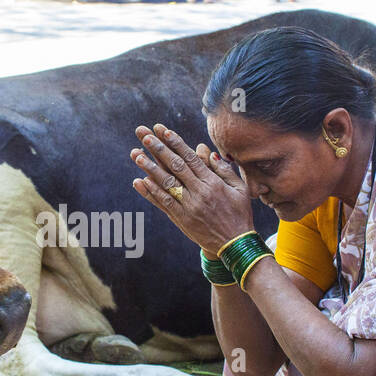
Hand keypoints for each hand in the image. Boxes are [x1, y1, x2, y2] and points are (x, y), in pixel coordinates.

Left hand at [131, 123, 253, 256]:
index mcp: (213, 183)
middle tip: (145, 135)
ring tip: (136, 154)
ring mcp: (188, 207)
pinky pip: (163, 203)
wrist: (234, 245)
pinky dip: (150, 192)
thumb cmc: (239, 213)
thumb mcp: (239, 189)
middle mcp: (199, 193)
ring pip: (166, 184)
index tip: (163, 130)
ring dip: (149, 168)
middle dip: (159, 149)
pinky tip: (139, 181)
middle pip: (175, 166)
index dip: (176, 143)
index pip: (191, 158)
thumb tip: (206, 151)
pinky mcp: (181, 219)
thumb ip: (223, 169)